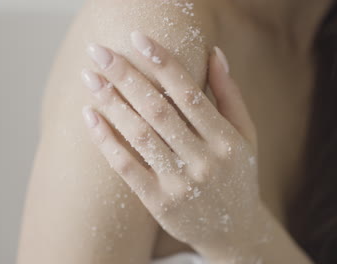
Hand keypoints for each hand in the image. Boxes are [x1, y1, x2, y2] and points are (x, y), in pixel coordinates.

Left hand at [81, 31, 267, 257]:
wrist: (233, 231)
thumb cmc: (238, 175)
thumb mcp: (246, 136)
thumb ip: (229, 95)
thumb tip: (214, 52)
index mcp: (227, 140)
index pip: (190, 92)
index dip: (163, 62)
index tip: (138, 38)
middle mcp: (205, 161)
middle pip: (158, 110)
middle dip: (126, 76)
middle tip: (99, 52)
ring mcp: (181, 184)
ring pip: (140, 135)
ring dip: (111, 103)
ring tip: (90, 78)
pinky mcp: (159, 202)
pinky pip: (127, 167)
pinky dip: (106, 140)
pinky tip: (90, 116)